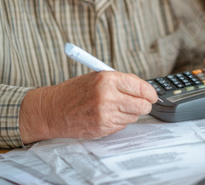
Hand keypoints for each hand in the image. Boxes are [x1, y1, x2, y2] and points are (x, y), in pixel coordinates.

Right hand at [19, 71, 157, 143]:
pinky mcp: (103, 127)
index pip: (141, 87)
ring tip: (116, 106)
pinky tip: (107, 114)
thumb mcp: (98, 77)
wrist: (53, 110)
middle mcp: (107, 96)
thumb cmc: (75, 92)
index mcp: (107, 79)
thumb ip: (122, 82)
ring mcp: (105, 114)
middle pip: (142, 105)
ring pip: (134, 116)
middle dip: (145, 104)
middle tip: (142, 103)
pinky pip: (123, 125)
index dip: (150, 92)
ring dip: (130, 113)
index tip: (152, 94)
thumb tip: (145, 89)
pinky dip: (120, 120)